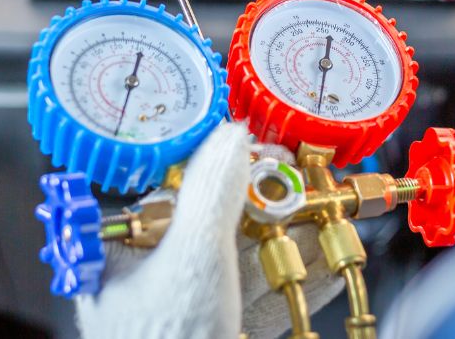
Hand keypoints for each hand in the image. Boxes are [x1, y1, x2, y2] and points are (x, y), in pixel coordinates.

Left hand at [75, 122, 342, 338]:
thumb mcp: (191, 258)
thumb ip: (213, 193)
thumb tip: (233, 135)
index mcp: (122, 252)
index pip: (173, 188)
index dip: (219, 162)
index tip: (257, 143)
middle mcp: (152, 278)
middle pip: (217, 222)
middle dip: (267, 201)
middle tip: (302, 179)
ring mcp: (190, 310)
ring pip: (248, 260)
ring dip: (294, 237)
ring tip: (330, 213)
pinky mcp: (222, 333)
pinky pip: (263, 298)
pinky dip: (299, 280)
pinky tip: (332, 260)